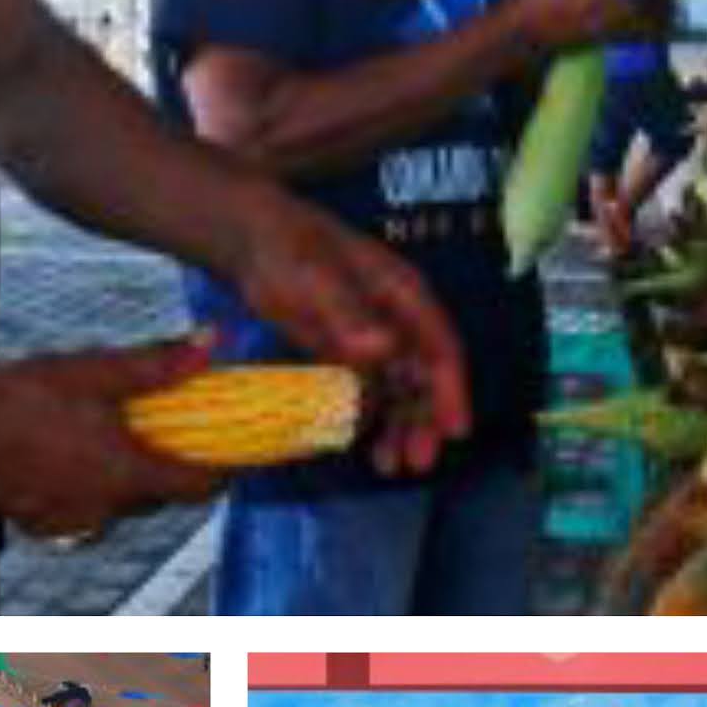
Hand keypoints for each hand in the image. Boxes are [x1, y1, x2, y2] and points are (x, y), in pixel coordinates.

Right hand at [0, 335, 230, 538]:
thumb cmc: (31, 392)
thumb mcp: (103, 371)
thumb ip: (162, 364)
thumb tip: (211, 343)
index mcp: (127, 473)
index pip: (195, 488)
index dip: (218, 475)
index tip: (229, 461)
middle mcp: (103, 508)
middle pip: (158, 497)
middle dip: (168, 472)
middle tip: (168, 440)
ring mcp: (71, 521)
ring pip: (119, 508)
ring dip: (127, 484)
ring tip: (117, 446)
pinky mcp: (41, 525)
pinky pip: (83, 516)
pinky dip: (89, 494)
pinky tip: (75, 463)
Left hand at [224, 177, 471, 476]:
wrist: (250, 240)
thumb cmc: (289, 249)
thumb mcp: (315, 278)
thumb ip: (348, 314)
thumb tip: (384, 349)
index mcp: (404, 296)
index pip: (440, 348)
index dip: (452, 390)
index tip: (456, 430)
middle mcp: (397, 321)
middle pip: (424, 377)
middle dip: (425, 421)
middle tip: (418, 463)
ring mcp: (372, 339)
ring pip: (398, 391)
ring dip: (399, 427)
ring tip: (388, 466)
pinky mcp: (346, 353)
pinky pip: (368, 392)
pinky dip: (369, 419)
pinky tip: (360, 446)